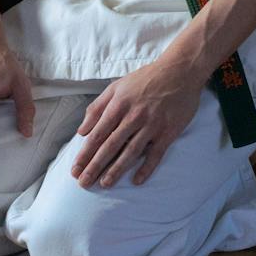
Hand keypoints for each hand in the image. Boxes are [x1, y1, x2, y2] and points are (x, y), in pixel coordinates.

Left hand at [71, 54, 206, 188]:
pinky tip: (137, 180)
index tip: (75, 170)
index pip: (98, 134)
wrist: (181, 71)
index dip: (85, 154)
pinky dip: (146, 168)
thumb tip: (81, 131)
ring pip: (131, 152)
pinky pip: (155, 154)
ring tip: (105, 184)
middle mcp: (134, 116)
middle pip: (111, 146)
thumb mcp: (117, 86)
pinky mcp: (168, 131)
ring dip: (116, 170)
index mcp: (119, 104)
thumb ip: (97, 107)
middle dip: (95, 166)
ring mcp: (152, 124)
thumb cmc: (146, 79)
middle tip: (83, 183)